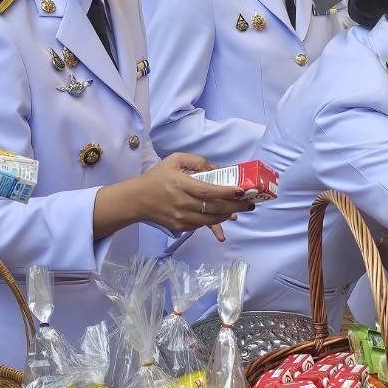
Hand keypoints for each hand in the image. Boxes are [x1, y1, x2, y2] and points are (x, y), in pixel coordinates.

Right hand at [133, 153, 255, 233]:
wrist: (138, 200)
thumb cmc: (157, 177)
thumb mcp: (174, 160)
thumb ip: (196, 160)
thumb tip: (216, 169)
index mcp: (180, 184)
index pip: (207, 191)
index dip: (226, 192)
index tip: (241, 190)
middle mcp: (182, 203)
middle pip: (214, 208)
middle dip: (235, 206)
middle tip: (249, 203)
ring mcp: (181, 218)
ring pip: (211, 220)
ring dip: (228, 215)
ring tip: (240, 209)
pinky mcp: (180, 227)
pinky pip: (202, 226)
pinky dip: (215, 221)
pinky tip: (225, 215)